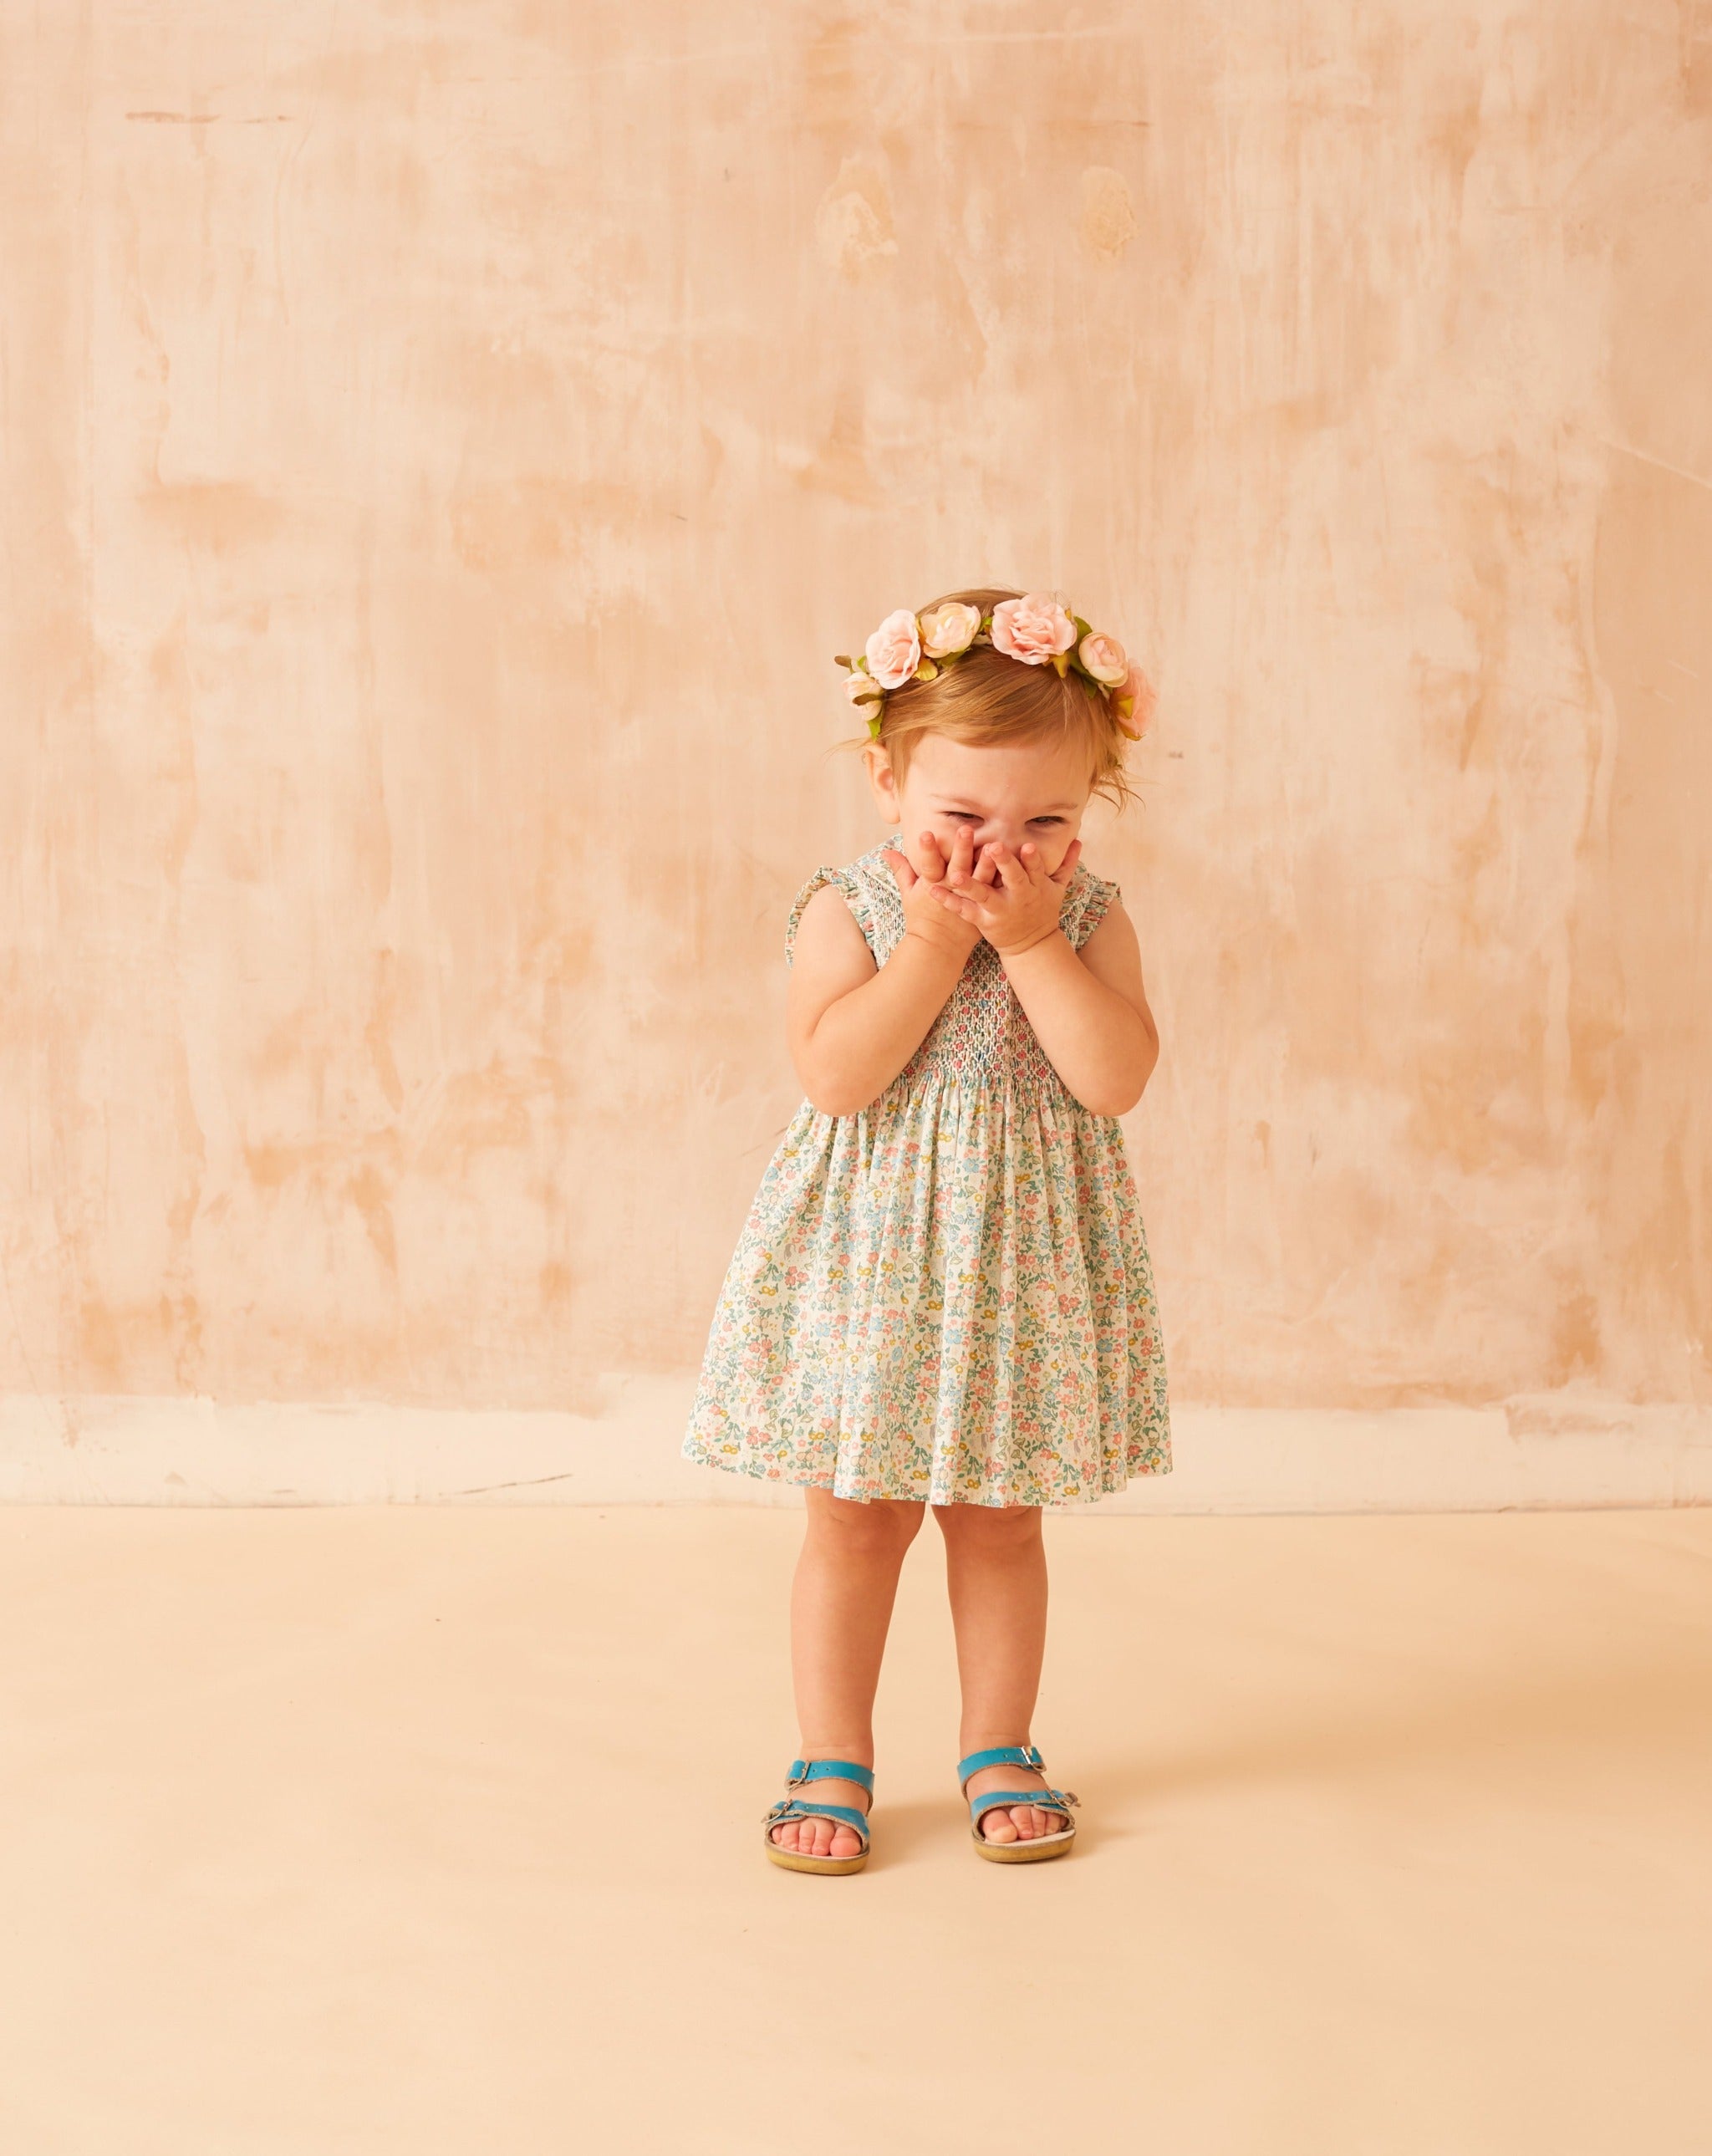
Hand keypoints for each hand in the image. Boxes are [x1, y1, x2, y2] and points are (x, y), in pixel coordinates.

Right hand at [881, 826, 993, 962]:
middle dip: (960, 848)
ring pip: (979, 878)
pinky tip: (1010, 862)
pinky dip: (1001, 876)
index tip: (926, 833)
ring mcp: (968, 898)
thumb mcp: (908, 894)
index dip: (927, 850)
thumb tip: (886, 851)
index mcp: (931, 885)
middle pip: (956, 868)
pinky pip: (994, 889)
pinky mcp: (982, 905)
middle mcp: (950, 890)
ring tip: (994, 844)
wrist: (939, 946)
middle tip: (966, 829)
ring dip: (986, 861)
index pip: (927, 865)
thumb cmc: (921, 917)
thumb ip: (901, 870)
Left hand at [936, 836, 1082, 954]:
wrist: (1032, 945)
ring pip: (984, 895)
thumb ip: (1066, 864)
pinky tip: (932, 890)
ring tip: (954, 874)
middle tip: (993, 847)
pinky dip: (949, 901)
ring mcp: (1000, 910)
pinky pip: (964, 910)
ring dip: (969, 884)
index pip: (1036, 869)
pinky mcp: (983, 921)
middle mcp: (1019, 897)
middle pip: (1012, 879)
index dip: (1033, 859)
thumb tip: (1078, 840)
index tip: (1027, 846)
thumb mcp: (1058, 889)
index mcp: (1036, 886)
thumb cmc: (1043, 910)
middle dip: (1004, 863)